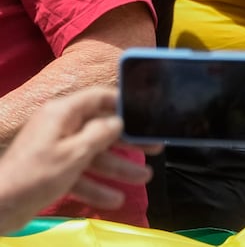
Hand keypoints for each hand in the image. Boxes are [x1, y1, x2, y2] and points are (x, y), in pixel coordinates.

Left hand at [0, 87, 151, 233]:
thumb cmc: (36, 175)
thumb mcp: (75, 153)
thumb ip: (101, 134)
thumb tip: (118, 122)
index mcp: (62, 113)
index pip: (98, 97)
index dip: (123, 102)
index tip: (146, 110)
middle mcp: (60, 127)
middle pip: (101, 128)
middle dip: (128, 142)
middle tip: (155, 147)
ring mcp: (55, 149)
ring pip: (93, 154)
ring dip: (117, 168)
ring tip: (143, 178)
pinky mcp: (51, 171)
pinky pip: (80, 173)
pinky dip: (96, 185)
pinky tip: (114, 199)